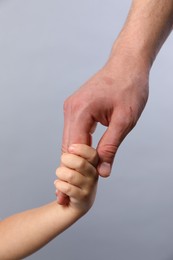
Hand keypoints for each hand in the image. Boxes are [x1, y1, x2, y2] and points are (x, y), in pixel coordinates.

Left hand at [54, 144, 98, 213]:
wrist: (73, 204)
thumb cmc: (73, 180)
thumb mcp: (74, 164)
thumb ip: (73, 154)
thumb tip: (69, 145)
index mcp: (93, 164)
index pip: (92, 154)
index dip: (81, 150)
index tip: (70, 148)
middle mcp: (94, 175)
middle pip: (80, 163)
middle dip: (66, 160)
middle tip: (63, 162)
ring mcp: (89, 186)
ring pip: (71, 176)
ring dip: (60, 174)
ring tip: (60, 175)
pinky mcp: (83, 198)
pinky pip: (67, 188)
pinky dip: (59, 185)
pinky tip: (59, 184)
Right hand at [62, 57, 148, 176]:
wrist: (127, 65)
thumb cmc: (129, 87)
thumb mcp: (125, 120)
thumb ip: (111, 147)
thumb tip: (102, 171)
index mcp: (80, 111)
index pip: (74, 149)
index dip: (80, 169)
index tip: (88, 185)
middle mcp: (70, 110)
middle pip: (67, 146)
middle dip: (75, 166)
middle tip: (80, 187)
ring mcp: (72, 108)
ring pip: (70, 140)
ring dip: (78, 157)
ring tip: (86, 174)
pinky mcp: (77, 108)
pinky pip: (75, 132)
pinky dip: (81, 146)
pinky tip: (88, 156)